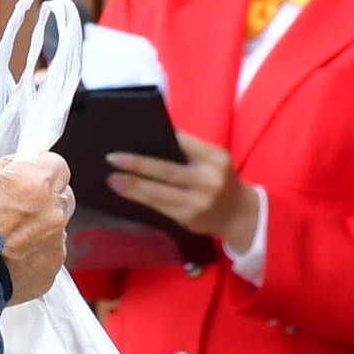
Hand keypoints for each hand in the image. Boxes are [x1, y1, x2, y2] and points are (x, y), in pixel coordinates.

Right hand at [0, 149, 73, 303]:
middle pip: (62, 196)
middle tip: (16, 210)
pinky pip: (47, 257)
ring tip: (5, 241)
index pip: (56, 164)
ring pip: (56, 229)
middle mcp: (51, 213)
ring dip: (39, 230)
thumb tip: (17, 166)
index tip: (28, 178)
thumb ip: (4, 172)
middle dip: (44, 200)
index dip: (40, 170)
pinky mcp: (49, 273)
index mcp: (33, 183)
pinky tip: (7, 260)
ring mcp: (54, 245)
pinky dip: (32, 257)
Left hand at [103, 133, 257, 247]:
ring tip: (113, 179)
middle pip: (167, 171)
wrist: (240, 215)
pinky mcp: (188, 219)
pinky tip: (126, 192)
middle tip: (113, 158)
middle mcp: (208, 181)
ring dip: (133, 186)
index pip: (183, 144)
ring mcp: (198, 203)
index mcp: (215, 159)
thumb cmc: (220, 179)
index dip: (159, 139)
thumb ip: (190, 150)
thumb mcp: (214, 160)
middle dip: (138, 165)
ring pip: (159, 193)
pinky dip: (140, 199)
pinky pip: (159, 207)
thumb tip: (152, 137)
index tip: (136, 133)